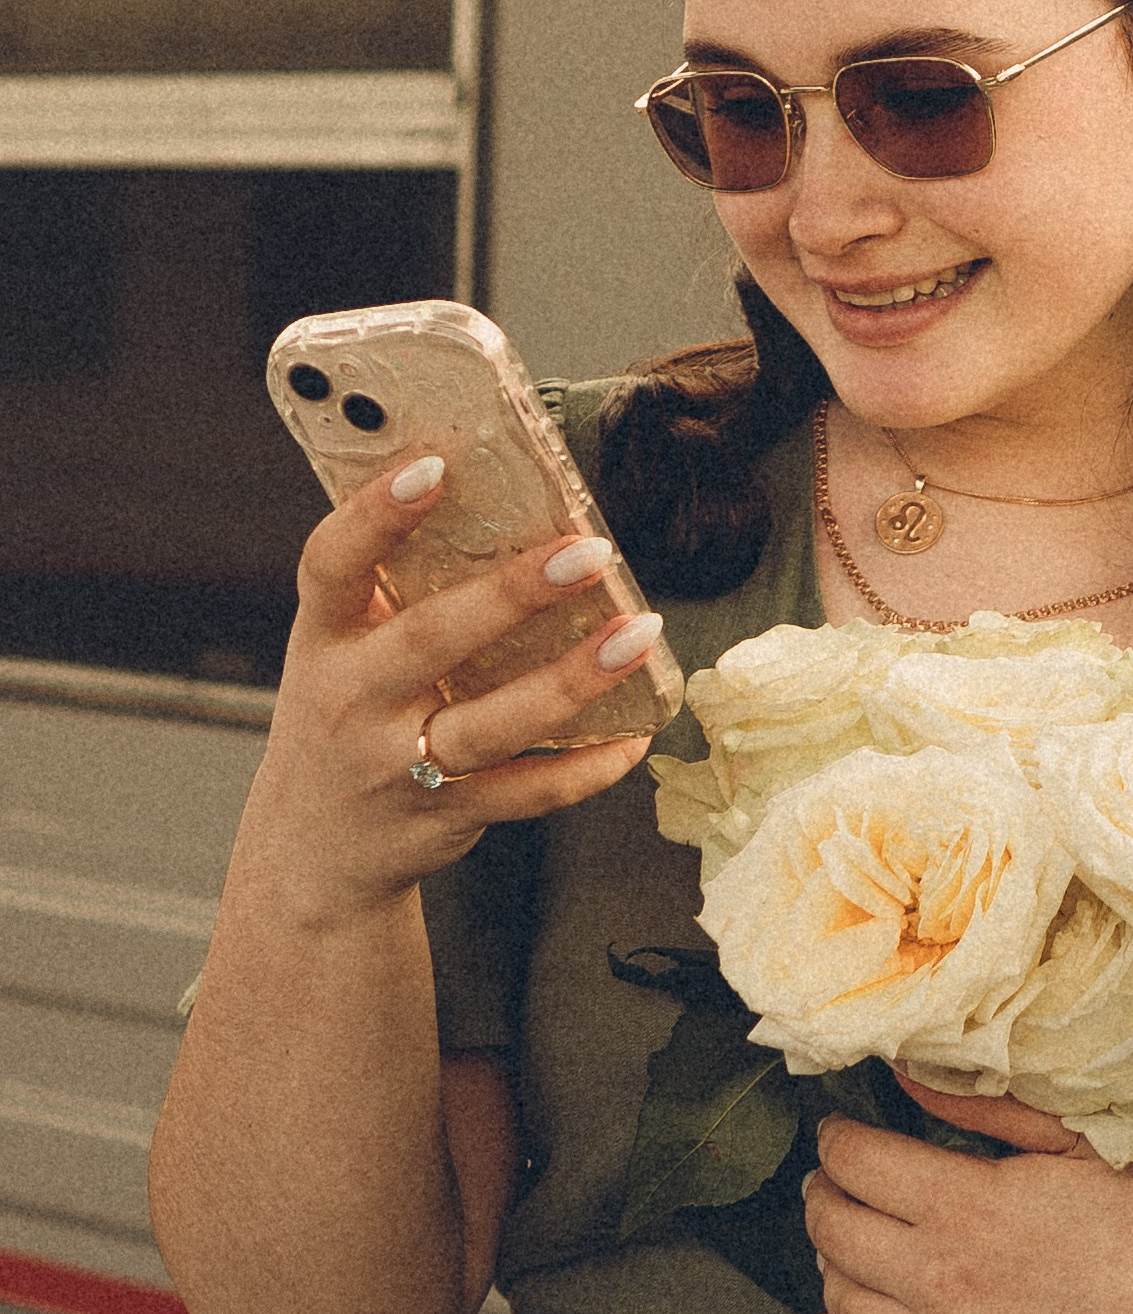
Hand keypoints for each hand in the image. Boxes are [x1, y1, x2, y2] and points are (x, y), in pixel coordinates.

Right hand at [244, 462, 663, 922]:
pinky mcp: (447, 817)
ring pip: (492, 724)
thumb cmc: (345, 717)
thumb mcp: (339, 650)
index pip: (333, 564)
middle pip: (432, 640)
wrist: (313, 848)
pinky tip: (634, 735)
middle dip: (512, 594)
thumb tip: (492, 499)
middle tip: (589, 551)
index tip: (433, 466)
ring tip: (637, 633)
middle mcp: (353, 701)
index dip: (376, 514)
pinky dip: (586, 769)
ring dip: (572, 679)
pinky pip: (528, 792)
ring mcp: (398, 767)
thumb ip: (392, 590)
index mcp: (323, 640)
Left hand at [800, 1101, 1132, 1313]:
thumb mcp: (1083, 1145)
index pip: (853, 1162)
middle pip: (832, 1231)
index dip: (838, 1138)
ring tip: (848, 1240)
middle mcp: (940, 1285)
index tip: (844, 1131)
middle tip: (836, 1179)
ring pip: (841, 1303)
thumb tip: (901, 1073)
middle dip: (824, 1194)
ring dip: (832, 1264)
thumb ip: (986, 1107)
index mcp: (967, 1208)